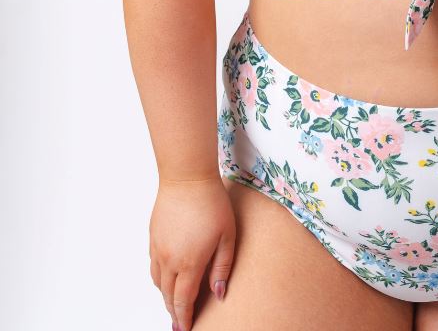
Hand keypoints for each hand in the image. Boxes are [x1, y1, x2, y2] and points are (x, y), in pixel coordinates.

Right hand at [149, 176, 235, 330]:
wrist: (187, 178)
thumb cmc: (212, 203)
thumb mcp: (227, 236)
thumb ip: (222, 267)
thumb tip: (219, 293)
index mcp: (189, 262)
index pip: (183, 300)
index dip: (184, 317)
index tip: (186, 329)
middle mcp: (169, 259)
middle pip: (168, 295)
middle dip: (174, 311)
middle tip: (180, 322)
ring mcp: (158, 248)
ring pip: (158, 282)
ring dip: (165, 295)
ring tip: (174, 302)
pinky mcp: (153, 236)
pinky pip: (153, 265)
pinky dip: (159, 278)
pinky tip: (167, 276)